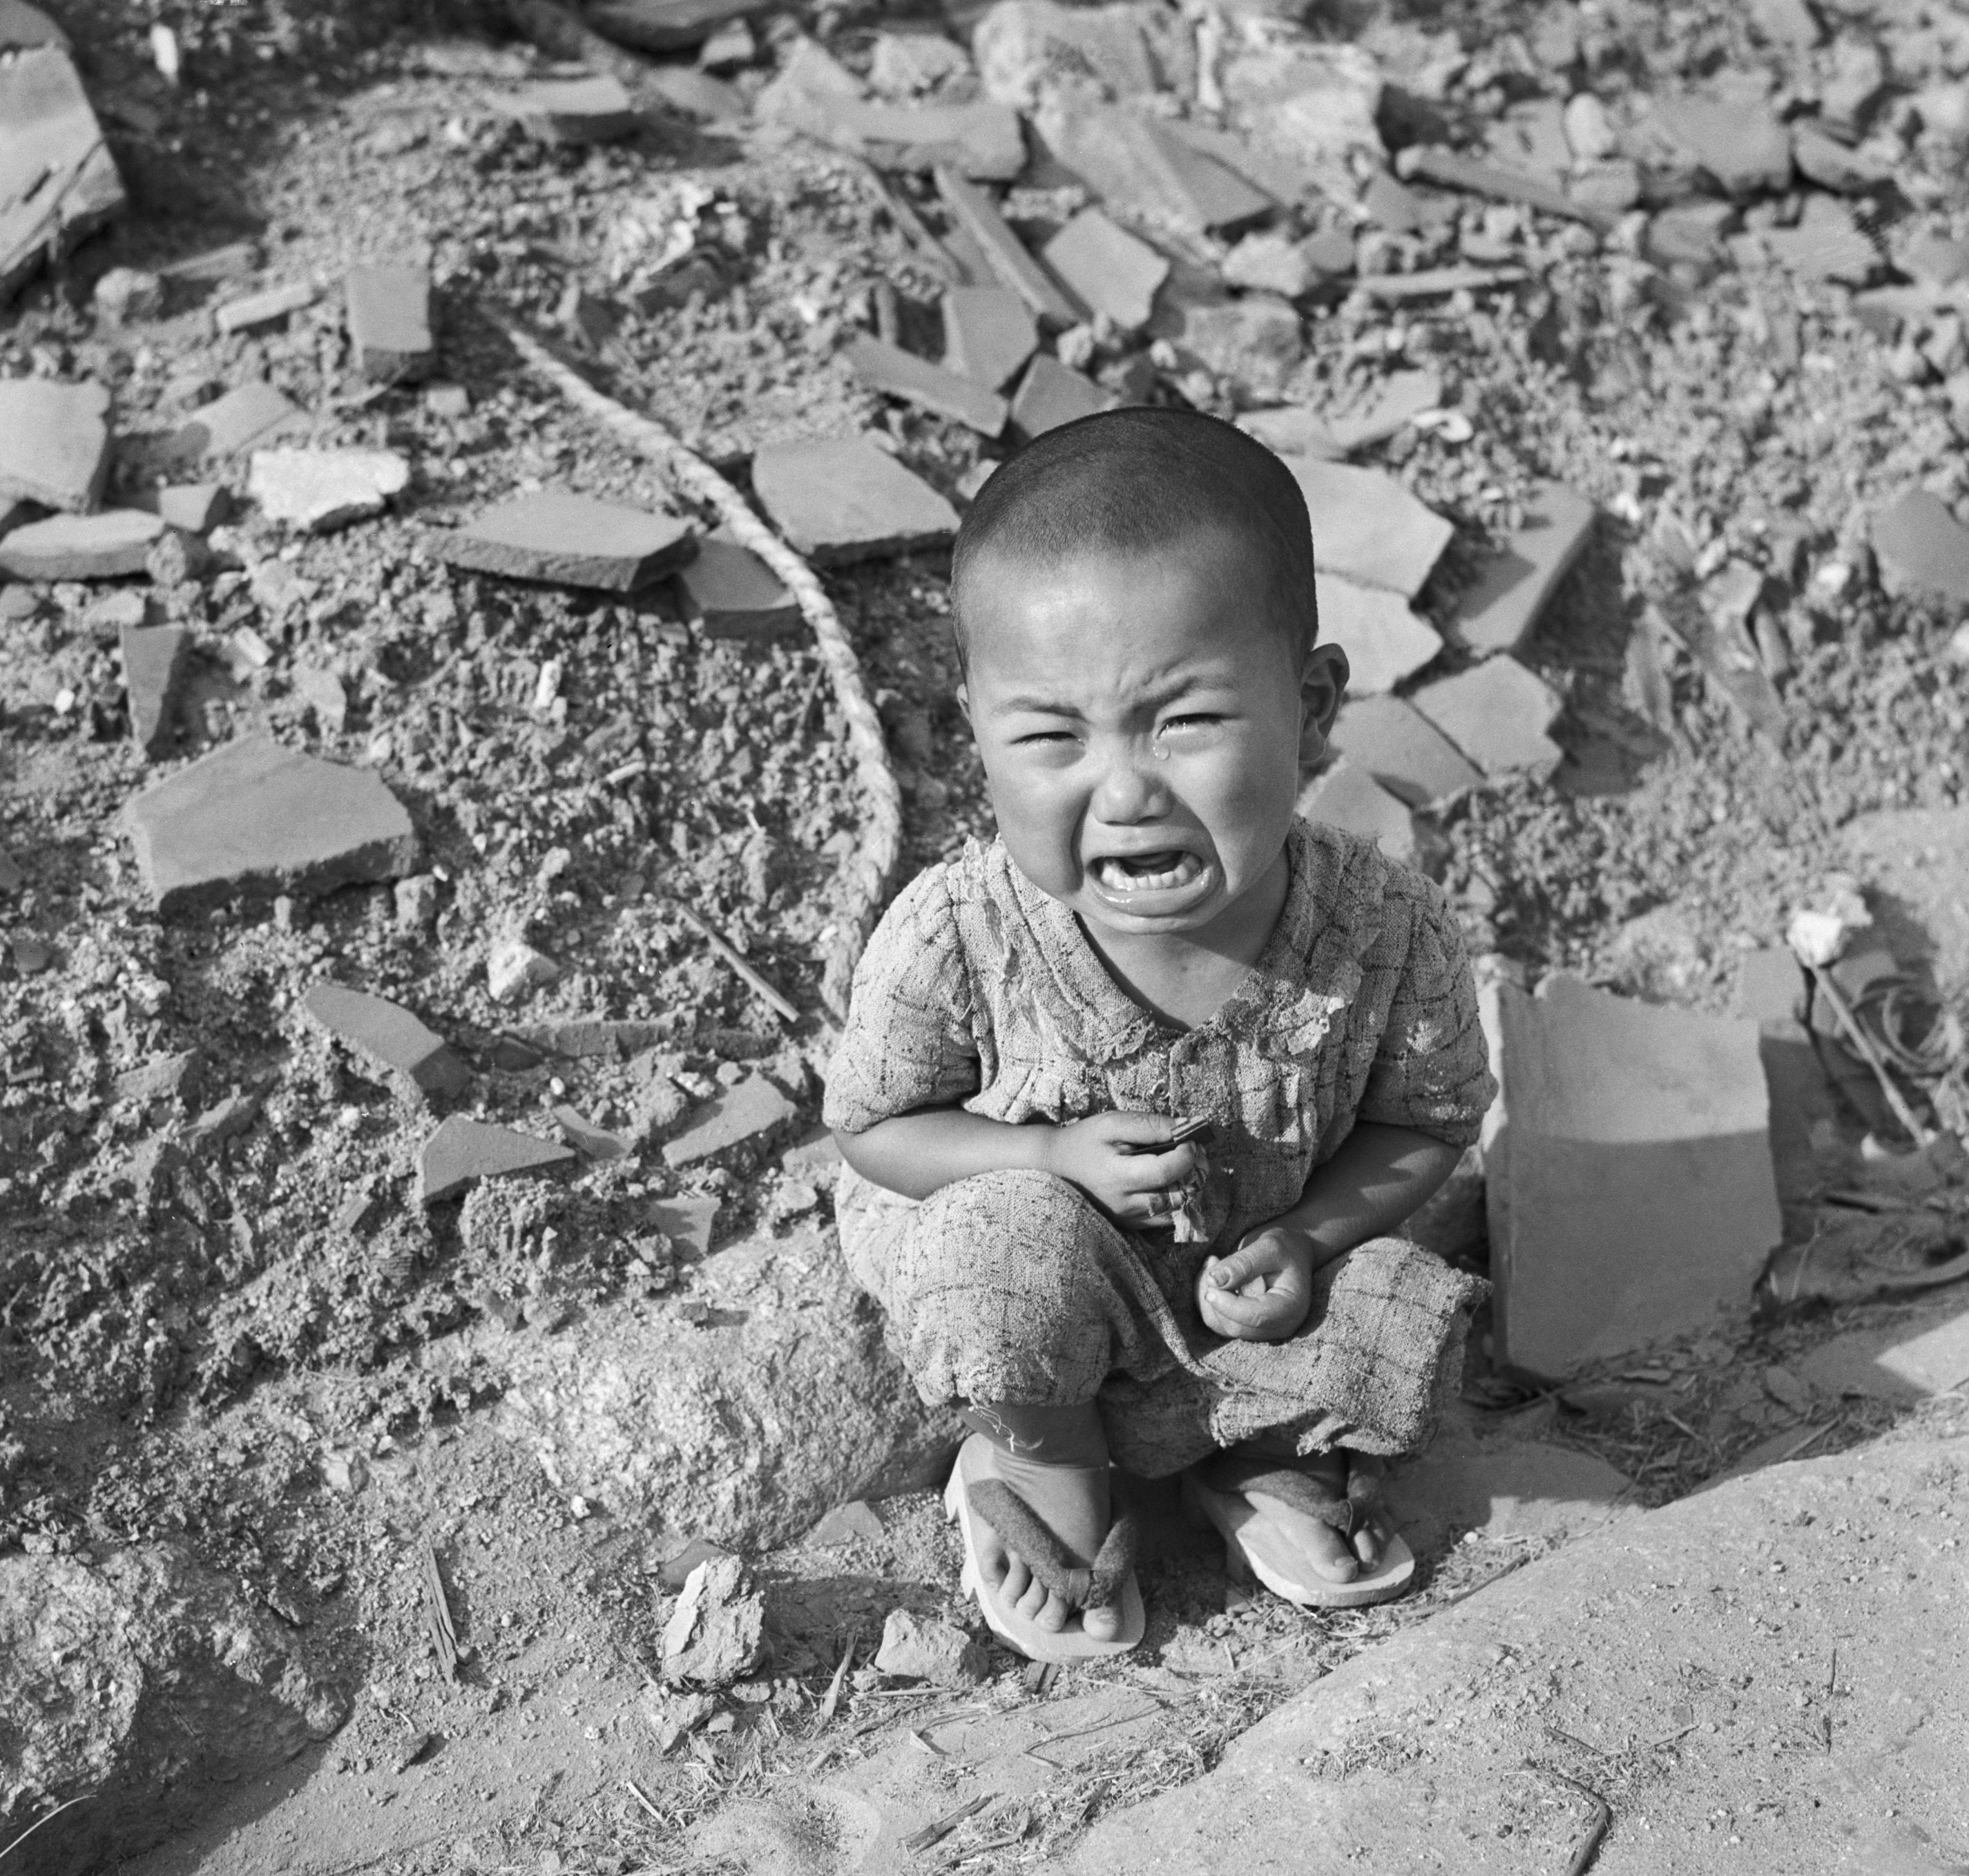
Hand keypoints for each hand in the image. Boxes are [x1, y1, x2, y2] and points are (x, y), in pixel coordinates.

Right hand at [1042, 1112, 1202, 1229]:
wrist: (1056, 1167)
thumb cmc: (1085, 1140)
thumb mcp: (1113, 1123)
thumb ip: (1150, 1125)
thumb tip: (1187, 1125)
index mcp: (1119, 1176)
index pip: (1166, 1171)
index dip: (1188, 1154)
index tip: (1191, 1139)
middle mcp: (1126, 1204)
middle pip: (1180, 1194)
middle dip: (1195, 1170)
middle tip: (1195, 1150)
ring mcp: (1129, 1218)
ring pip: (1178, 1208)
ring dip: (1190, 1185)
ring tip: (1184, 1164)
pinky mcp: (1131, 1224)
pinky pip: (1168, 1217)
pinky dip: (1177, 1198)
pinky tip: (1171, 1180)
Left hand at [1197, 1224, 1316, 1341]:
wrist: (1291, 1252)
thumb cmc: (1285, 1247)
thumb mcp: (1269, 1247)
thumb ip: (1243, 1264)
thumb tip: (1213, 1281)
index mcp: (1291, 1308)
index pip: (1255, 1317)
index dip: (1228, 1304)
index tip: (1210, 1281)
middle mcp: (1279, 1326)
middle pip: (1236, 1326)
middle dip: (1217, 1297)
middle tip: (1213, 1261)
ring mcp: (1263, 1330)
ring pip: (1222, 1325)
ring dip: (1208, 1297)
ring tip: (1213, 1263)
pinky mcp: (1248, 1326)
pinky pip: (1219, 1322)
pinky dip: (1209, 1301)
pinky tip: (1214, 1276)